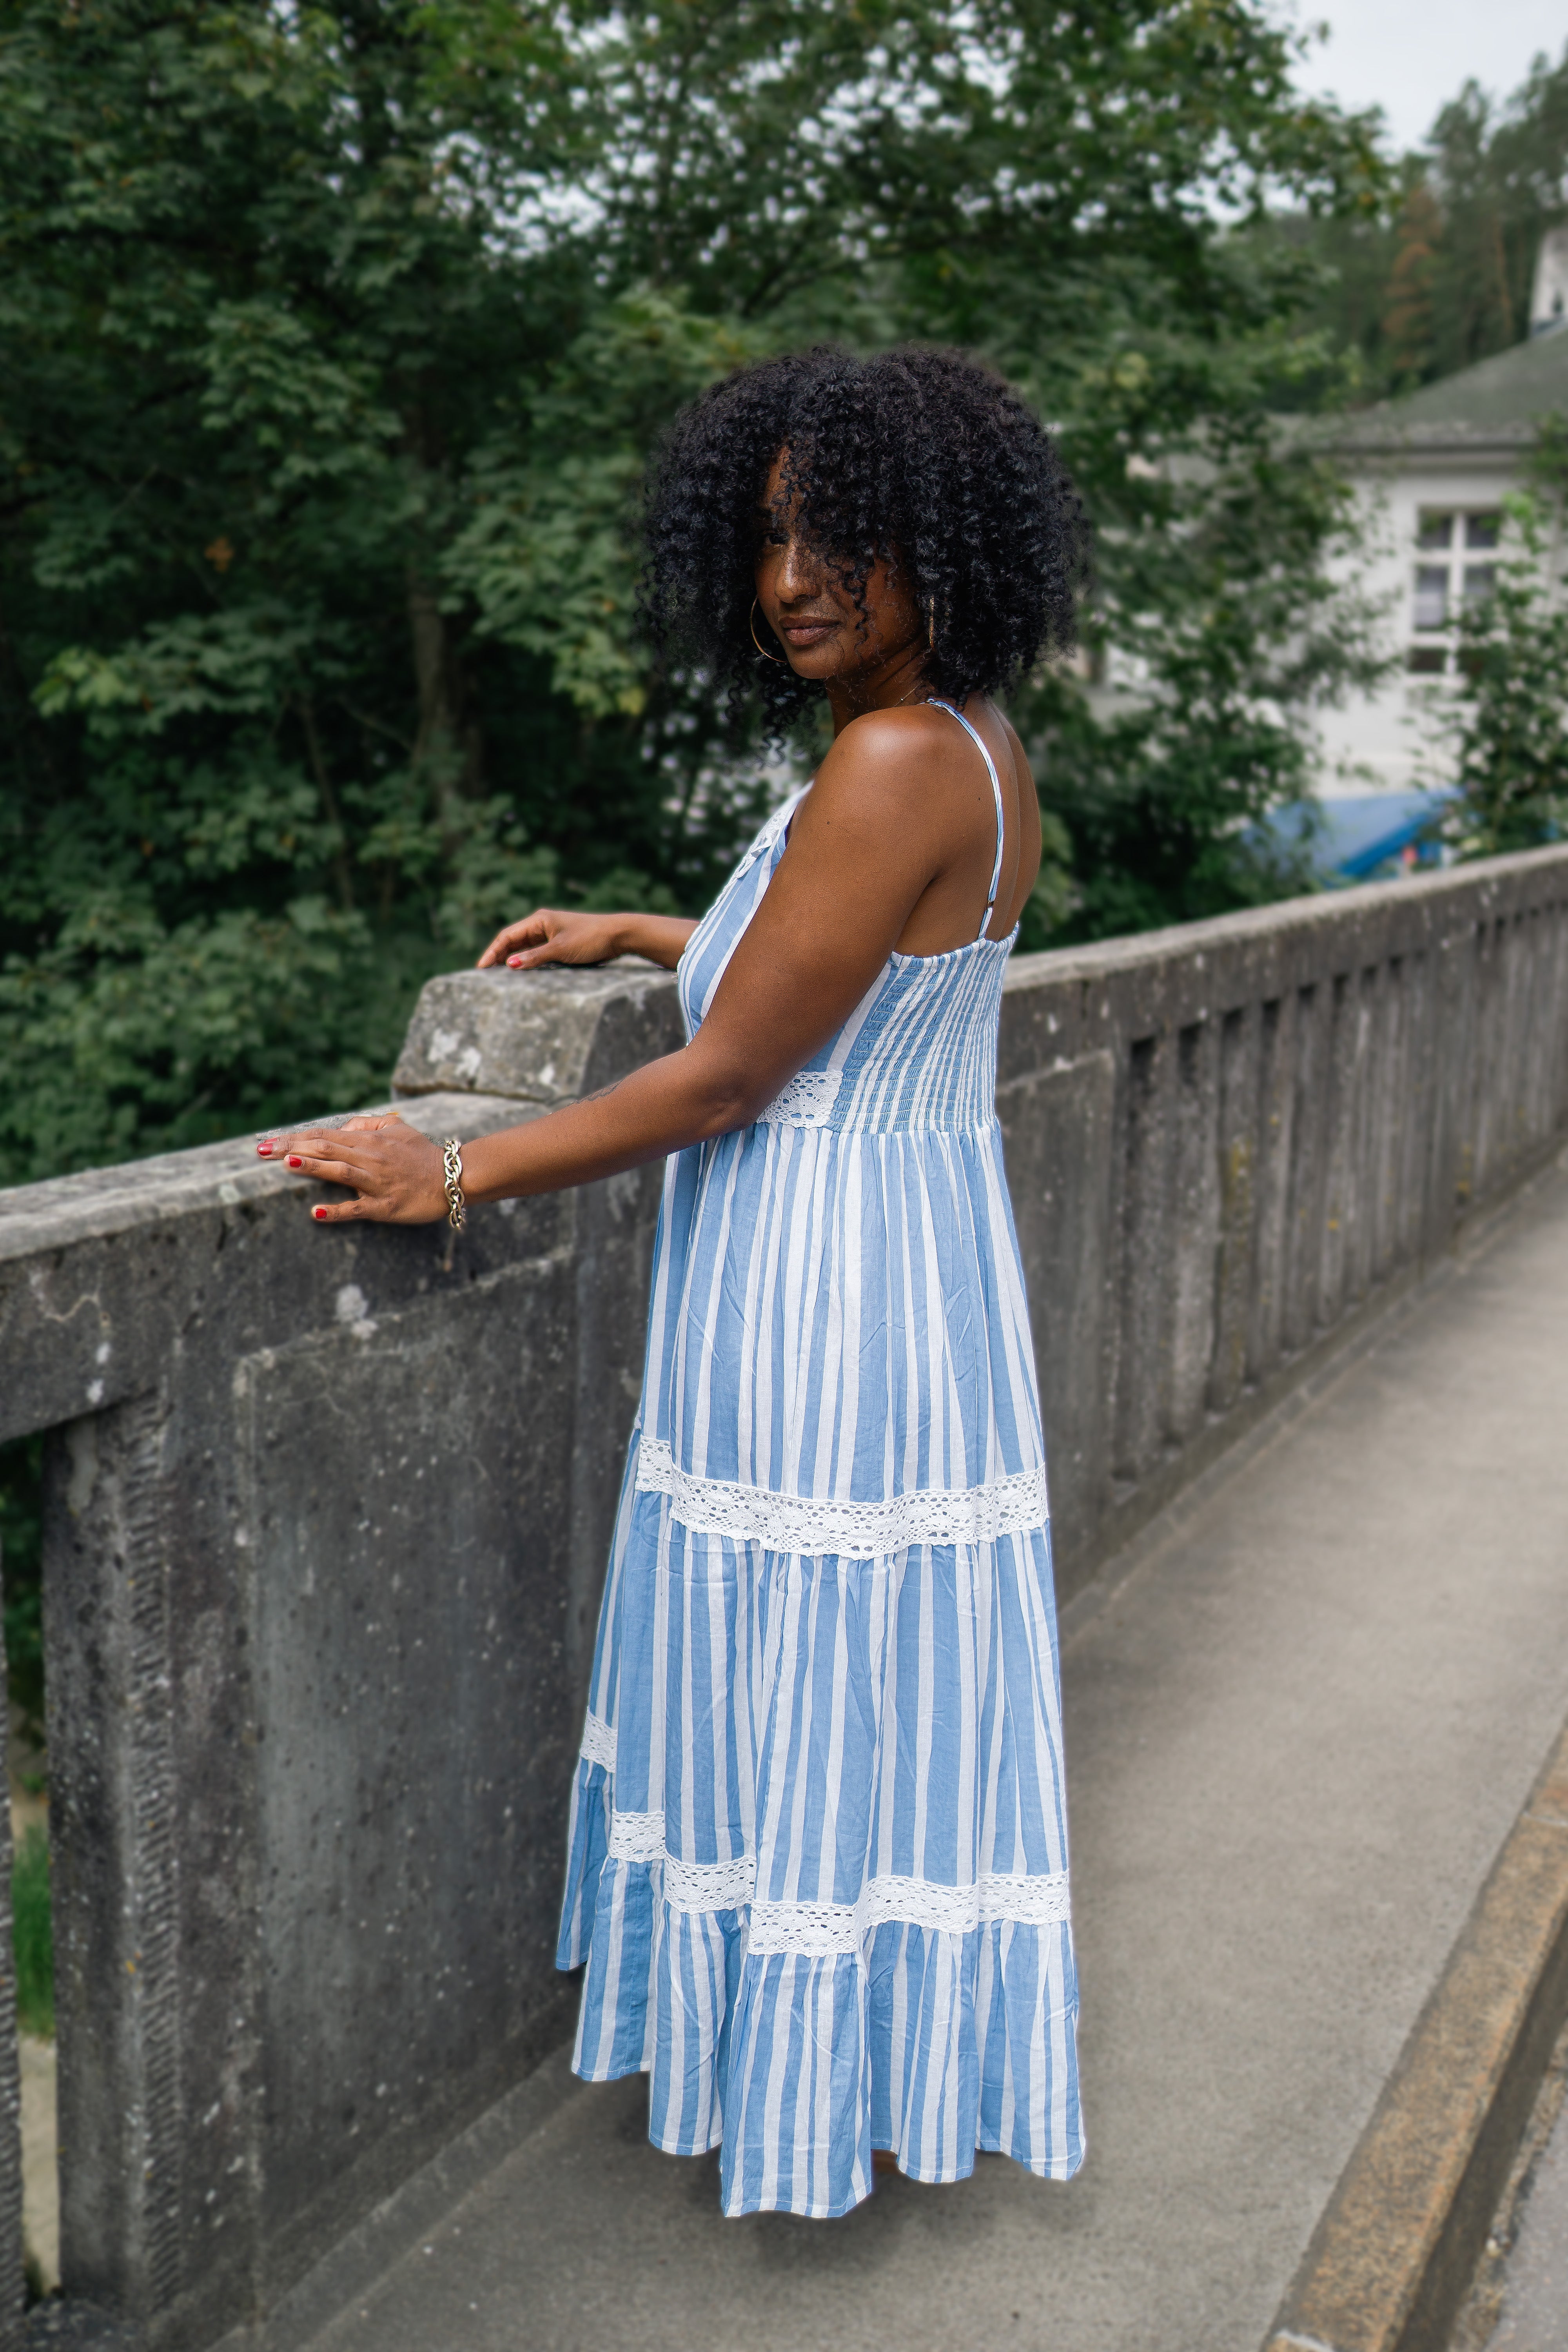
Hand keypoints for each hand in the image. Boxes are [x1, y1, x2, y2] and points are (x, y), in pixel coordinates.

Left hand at [256, 1113, 448, 1224]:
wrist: (452, 1179)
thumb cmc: (422, 1155)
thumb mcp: (397, 1129)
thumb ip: (368, 1125)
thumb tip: (341, 1129)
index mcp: (369, 1141)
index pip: (324, 1135)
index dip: (294, 1136)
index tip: (268, 1140)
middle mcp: (369, 1158)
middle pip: (325, 1148)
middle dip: (291, 1148)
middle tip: (261, 1150)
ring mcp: (376, 1182)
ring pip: (339, 1171)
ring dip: (312, 1166)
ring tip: (286, 1163)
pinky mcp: (384, 1206)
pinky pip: (357, 1208)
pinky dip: (336, 1210)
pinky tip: (315, 1212)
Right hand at [476, 909, 625, 970]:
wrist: (619, 935)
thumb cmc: (591, 938)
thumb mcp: (561, 950)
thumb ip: (535, 957)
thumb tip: (511, 964)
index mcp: (539, 920)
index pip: (508, 936)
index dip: (493, 951)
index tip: (481, 967)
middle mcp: (542, 924)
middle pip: (513, 941)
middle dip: (498, 956)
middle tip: (484, 974)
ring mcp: (551, 933)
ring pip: (525, 947)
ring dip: (512, 959)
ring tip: (496, 975)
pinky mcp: (560, 943)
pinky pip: (537, 952)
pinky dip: (527, 961)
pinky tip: (520, 972)